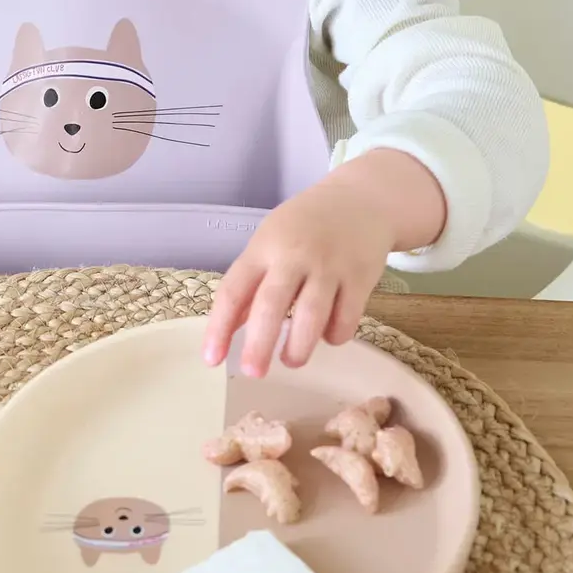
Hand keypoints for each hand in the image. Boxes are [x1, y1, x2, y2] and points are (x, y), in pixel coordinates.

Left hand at [202, 150, 445, 376]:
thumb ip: (252, 282)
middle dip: (259, 345)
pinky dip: (335, 335)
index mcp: (264, 248)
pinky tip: (327, 335)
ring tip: (291, 360)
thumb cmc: (305, 225)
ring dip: (299, 347)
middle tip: (253, 372)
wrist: (362, 199)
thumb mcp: (270, 241)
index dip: (219, 328)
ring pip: (312, 316)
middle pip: (271, 305)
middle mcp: (294, 256)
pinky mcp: (361, 277)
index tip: (211, 359)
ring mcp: (329, 266)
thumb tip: (231, 326)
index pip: (233, 291)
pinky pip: (346, 318)